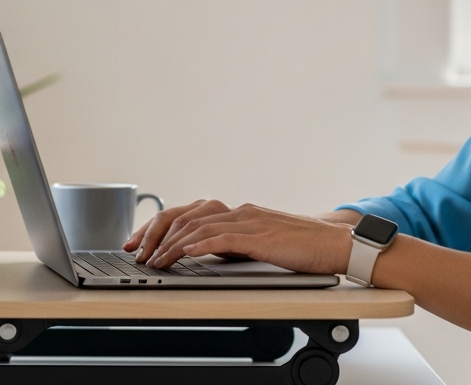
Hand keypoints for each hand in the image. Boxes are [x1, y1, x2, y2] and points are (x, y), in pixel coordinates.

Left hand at [123, 199, 353, 274]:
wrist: (334, 244)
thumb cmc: (302, 247)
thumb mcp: (260, 243)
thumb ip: (234, 244)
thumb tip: (206, 253)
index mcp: (238, 213)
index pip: (189, 215)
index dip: (161, 227)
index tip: (140, 242)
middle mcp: (240, 211)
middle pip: (186, 217)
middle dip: (156, 234)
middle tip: (135, 251)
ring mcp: (250, 221)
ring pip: (200, 228)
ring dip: (172, 245)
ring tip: (154, 259)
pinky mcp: (261, 235)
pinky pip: (224, 238)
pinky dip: (201, 244)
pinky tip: (185, 253)